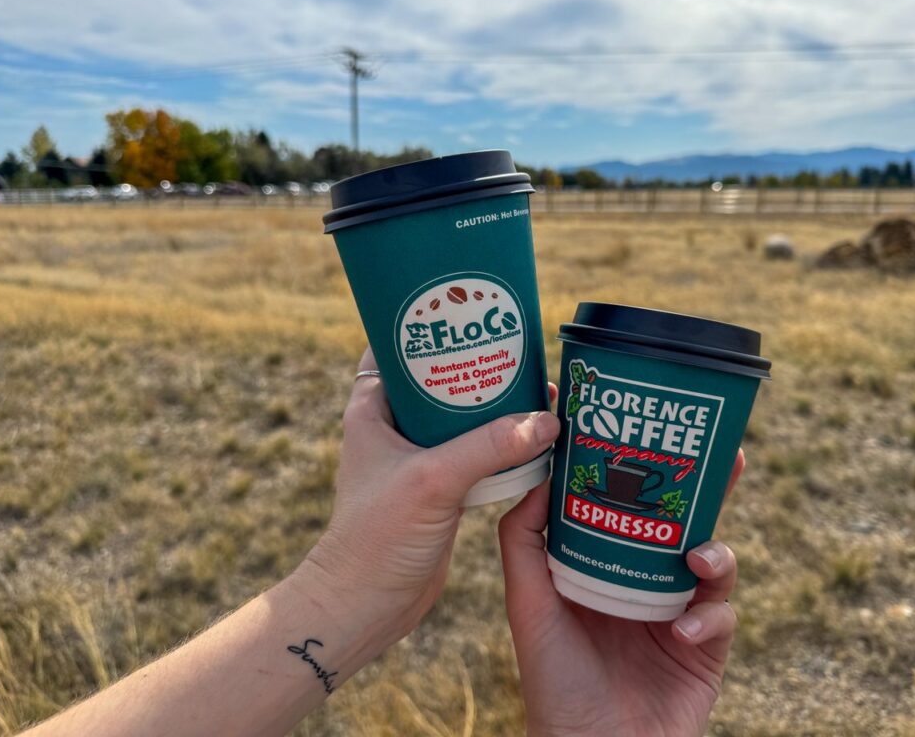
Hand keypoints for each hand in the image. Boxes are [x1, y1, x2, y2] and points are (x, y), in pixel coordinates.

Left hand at [295, 347, 559, 653]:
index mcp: (374, 409)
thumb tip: (546, 420)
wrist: (367, 604)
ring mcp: (420, 460)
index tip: (472, 310)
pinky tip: (537, 439)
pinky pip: (479, 454)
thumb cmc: (376, 538)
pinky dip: (505, 446)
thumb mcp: (432, 481)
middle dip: (481, 366)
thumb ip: (488, 447)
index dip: (432, 326)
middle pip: (442, 381)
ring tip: (540, 389)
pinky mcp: (442, 490)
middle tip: (522, 348)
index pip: (399, 348)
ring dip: (499, 408)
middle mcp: (395, 429)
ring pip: (466, 419)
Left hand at [500, 429, 744, 736]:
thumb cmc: (552, 679)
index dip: (650, 471)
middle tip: (730, 455)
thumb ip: (524, 542)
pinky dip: (708, 621)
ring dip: (715, 552)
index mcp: (609, 564)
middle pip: (684, 523)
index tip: (656, 430)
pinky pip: (721, 620)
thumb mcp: (528, 604)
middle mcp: (647, 581)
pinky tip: (683, 633)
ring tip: (696, 556)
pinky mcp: (705, 650)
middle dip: (709, 490)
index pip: (634, 507)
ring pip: (715, 562)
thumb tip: (540, 477)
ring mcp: (680, 613)